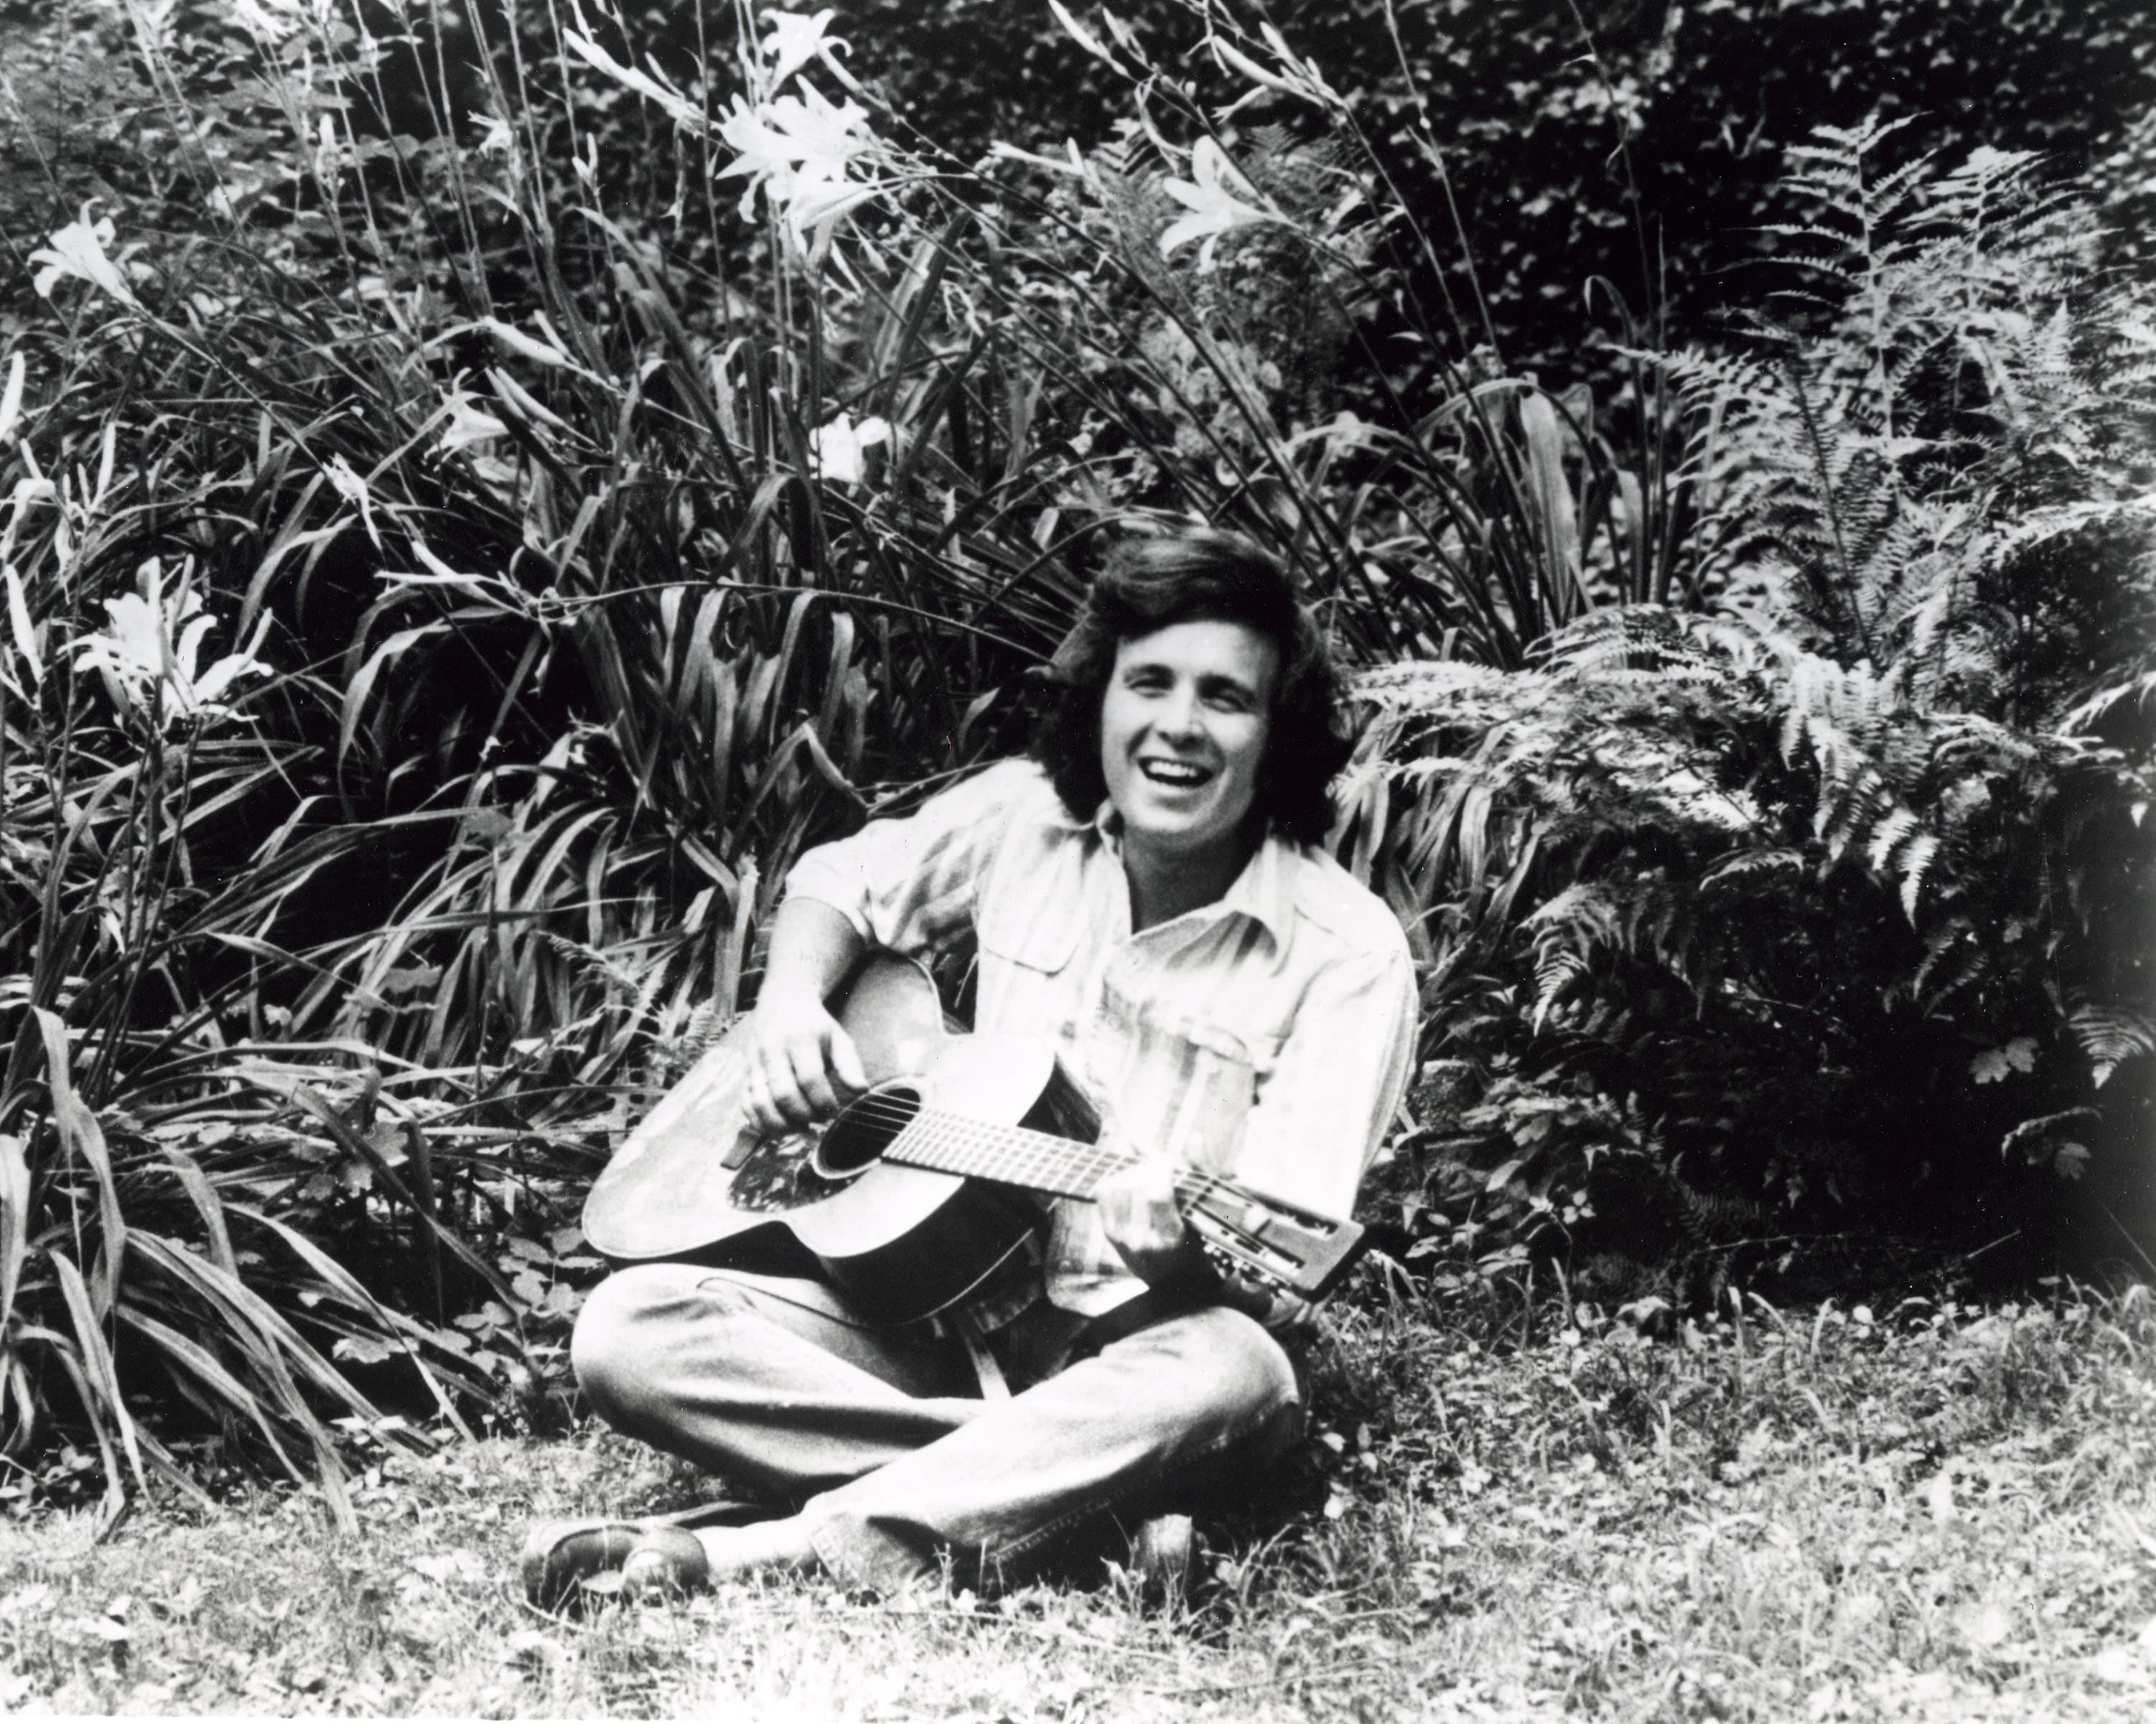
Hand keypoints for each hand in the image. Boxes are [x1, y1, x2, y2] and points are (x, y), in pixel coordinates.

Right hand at [743, 984, 868, 1132]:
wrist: (781, 1000)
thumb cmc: (814, 1025)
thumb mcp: (837, 1038)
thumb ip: (850, 1065)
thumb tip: (862, 1091)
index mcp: (799, 1039)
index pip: (810, 1079)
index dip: (823, 1102)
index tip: (834, 1111)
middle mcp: (772, 1049)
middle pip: (783, 1094)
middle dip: (804, 1115)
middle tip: (818, 1120)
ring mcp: (754, 1062)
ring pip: (760, 1103)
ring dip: (781, 1125)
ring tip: (800, 1128)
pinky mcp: (744, 1072)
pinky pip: (745, 1103)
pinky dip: (760, 1122)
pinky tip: (779, 1126)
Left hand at [1095, 1160, 1213, 1290]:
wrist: (1177, 1285)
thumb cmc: (1199, 1246)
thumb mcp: (1206, 1214)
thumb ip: (1200, 1173)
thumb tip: (1194, 1136)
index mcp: (1170, 1237)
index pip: (1155, 1192)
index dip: (1162, 1167)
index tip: (1171, 1161)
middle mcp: (1141, 1240)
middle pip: (1136, 1184)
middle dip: (1150, 1167)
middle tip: (1162, 1168)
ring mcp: (1122, 1238)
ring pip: (1117, 1184)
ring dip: (1133, 1172)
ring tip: (1149, 1178)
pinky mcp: (1110, 1234)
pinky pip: (1104, 1192)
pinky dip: (1117, 1181)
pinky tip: (1133, 1186)